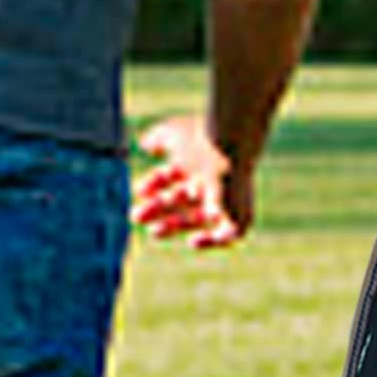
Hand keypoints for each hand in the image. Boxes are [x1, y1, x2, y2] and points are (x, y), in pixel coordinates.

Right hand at [131, 115, 254, 248]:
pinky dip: (211, 241)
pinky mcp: (241, 215)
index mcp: (197, 164)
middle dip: (158, 210)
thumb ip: (157, 138)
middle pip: (182, 201)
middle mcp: (211, 182)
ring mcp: (226, 200)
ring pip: (198, 218)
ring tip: (154, 232)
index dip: (154, 184)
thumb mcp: (172, 134)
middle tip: (135, 217)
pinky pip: (229, 235)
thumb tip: (144, 144)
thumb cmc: (202, 139)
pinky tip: (192, 241)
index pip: (173, 178)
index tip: (138, 190)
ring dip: (174, 226)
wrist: (230, 148)